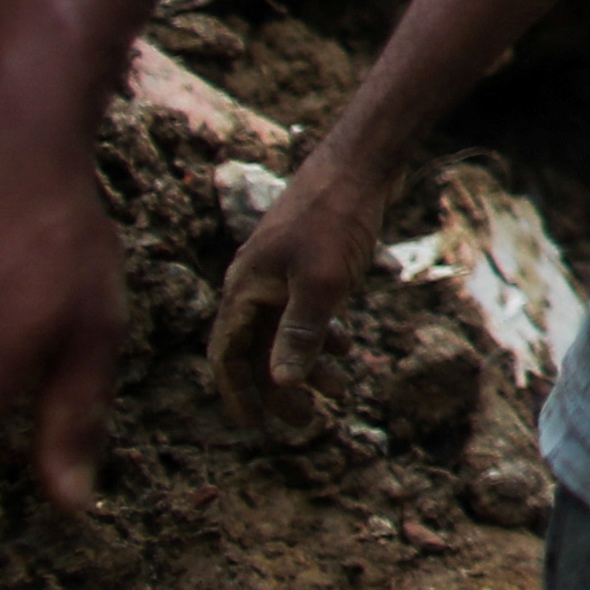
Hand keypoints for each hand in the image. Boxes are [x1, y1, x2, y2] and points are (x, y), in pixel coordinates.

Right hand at [208, 150, 390, 437]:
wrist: (361, 160)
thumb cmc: (337, 218)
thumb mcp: (323, 282)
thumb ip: (301, 334)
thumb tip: (282, 385)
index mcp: (244, 290)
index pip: (227, 356)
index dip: (239, 395)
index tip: (256, 429)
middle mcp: (254, 283)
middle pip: (256, 349)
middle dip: (280, 388)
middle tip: (309, 421)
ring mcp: (279, 271)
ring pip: (284, 330)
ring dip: (308, 363)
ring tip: (340, 391)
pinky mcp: (307, 259)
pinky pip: (304, 309)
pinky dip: (322, 333)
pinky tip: (346, 348)